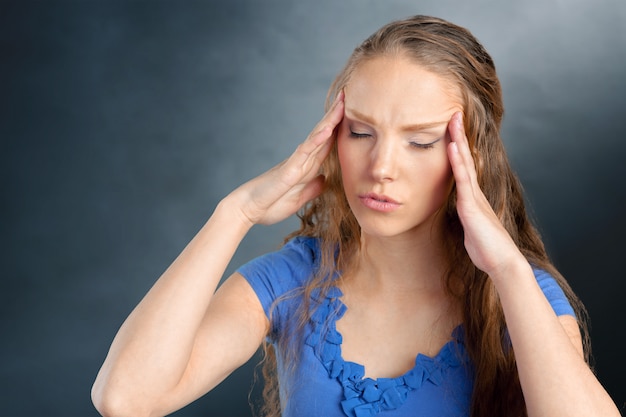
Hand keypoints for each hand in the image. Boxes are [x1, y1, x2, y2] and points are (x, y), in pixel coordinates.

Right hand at [229, 91, 343, 225]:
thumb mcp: (298, 199)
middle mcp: (301, 160)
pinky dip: (316, 140)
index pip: (326, 144)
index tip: (352, 114)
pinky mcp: (288, 170)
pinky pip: (304, 152)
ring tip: (341, 102)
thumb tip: (324, 179)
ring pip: (316, 137)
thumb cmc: (269, 205)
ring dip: (329, 120)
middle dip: (336, 115)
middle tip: (347, 95)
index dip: (339, 129)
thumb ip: (312, 189)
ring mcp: (295, 163)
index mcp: (306, 168)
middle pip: (323, 134)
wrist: (248, 210)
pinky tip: (327, 129)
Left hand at [446, 112, 525, 278]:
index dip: (459, 149)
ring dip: (459, 141)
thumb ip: (466, 220)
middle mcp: (475, 194)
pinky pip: (463, 179)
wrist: (502, 263)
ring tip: (453, 120)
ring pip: (465, 163)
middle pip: (466, 158)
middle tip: (454, 114)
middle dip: (460, 136)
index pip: (464, 168)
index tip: (453, 130)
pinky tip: (454, 147)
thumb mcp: (471, 231)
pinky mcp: (472, 206)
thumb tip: (463, 217)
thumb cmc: (487, 250)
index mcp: (473, 199)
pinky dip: (458, 162)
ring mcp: (474, 198)